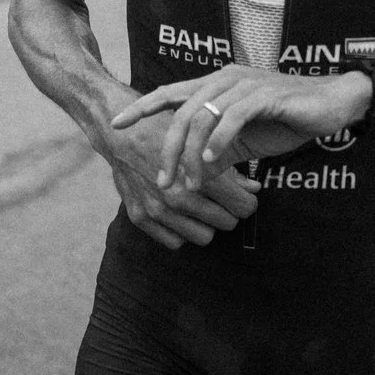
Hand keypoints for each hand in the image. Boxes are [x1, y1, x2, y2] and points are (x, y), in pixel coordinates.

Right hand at [99, 108, 259, 249]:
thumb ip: (230, 169)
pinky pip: (175, 242)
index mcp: (199, 175)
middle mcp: (178, 198)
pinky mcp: (140, 217)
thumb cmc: (165, 131)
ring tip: (203, 207)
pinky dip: (181, 232)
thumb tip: (254, 189)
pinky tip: (181, 214)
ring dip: (207, 224)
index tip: (243, 197)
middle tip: (224, 201)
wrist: (121, 132)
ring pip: (204, 237)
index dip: (247, 202)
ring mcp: (157, 210)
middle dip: (229, 212)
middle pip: (226, 223)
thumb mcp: (201, 142)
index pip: (243, 207)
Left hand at [110, 64, 371, 194]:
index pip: (170, 94)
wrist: (332, 105)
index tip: (115, 125)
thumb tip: (194, 177)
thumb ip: (218, 153)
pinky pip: (232, 118)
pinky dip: (218, 142)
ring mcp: (243, 84)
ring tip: (190, 183)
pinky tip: (212, 163)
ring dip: (192, 154)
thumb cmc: (287, 120)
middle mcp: (224, 79)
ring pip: (203, 117)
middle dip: (167, 149)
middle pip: (181, 111)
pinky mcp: (264, 94)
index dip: (141, 107)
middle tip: (163, 182)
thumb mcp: (244, 142)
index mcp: (216, 85)